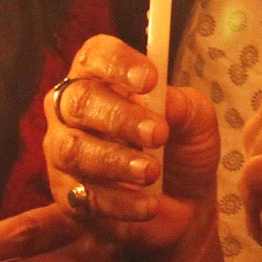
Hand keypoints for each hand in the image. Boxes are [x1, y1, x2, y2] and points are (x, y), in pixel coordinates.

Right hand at [43, 35, 221, 261]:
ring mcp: (64, 153)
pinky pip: (84, 196)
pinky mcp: (67, 196)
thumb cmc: (183, 148)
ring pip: (73, 149)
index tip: (150, 79)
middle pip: (79, 101)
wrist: (186, 205)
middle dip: (119, 116)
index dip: (117, 63)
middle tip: (158, 133)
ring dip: (116, 160)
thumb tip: (163, 101)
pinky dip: (121, 201)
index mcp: (102, 78)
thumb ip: (184, 106)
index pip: (95, 56)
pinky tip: (150, 204)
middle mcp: (73, 111)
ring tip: (153, 171)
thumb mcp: (197, 122)